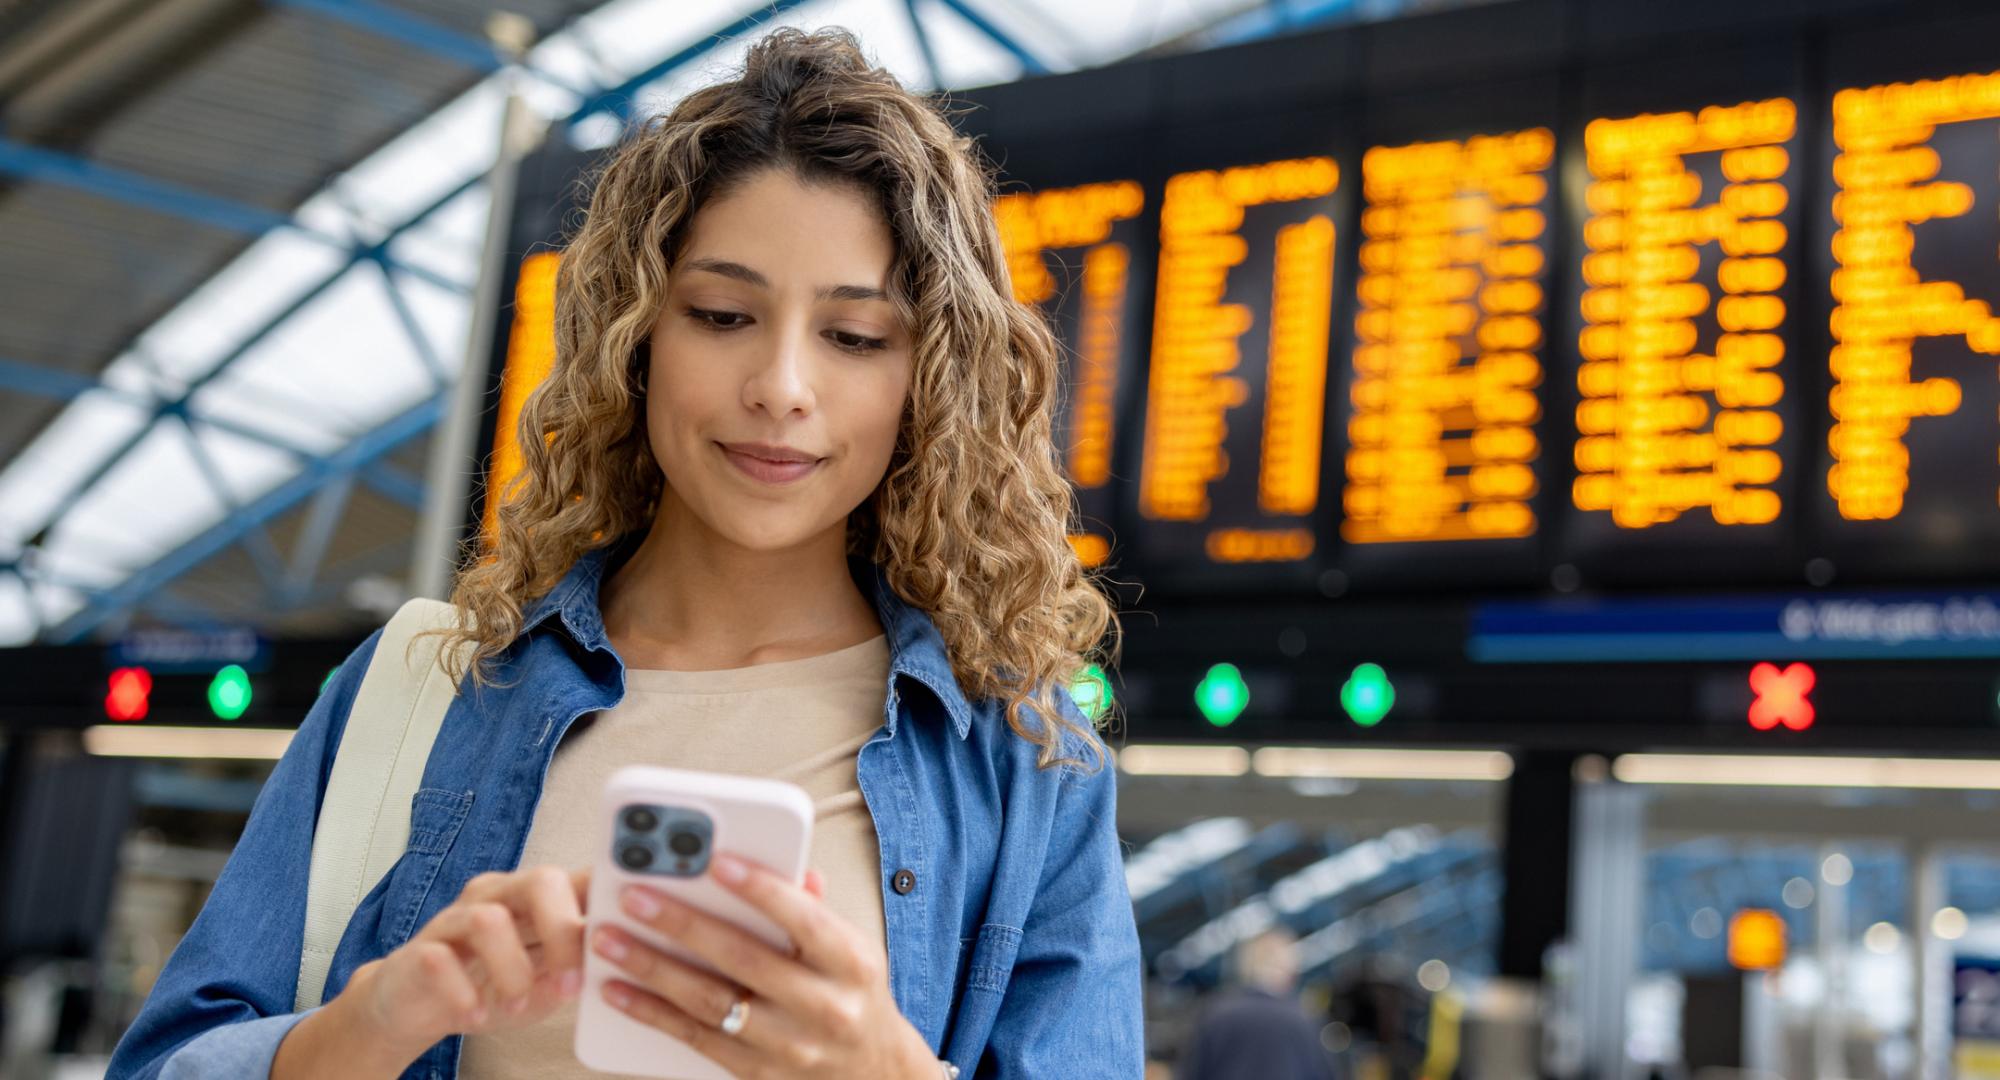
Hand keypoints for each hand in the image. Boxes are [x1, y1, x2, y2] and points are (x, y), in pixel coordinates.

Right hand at [342, 865, 590, 1056]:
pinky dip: (462, 992)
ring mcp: (456, 919)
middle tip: (571, 984)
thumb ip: (577, 968)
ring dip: (512, 971)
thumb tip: (614, 965)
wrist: (417, 1006)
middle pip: (540, 882)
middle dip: (563, 932)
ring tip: (516, 1009)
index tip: (632, 919)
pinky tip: (475, 1014)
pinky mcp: (419, 950)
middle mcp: (498, 896)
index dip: (608, 889)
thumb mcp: (545, 981)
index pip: (579, 877)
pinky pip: (440, 960)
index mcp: (536, 899)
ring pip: (489, 920)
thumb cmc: (491, 988)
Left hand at [592, 854, 938, 1078]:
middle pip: (743, 959)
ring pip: (710, 1002)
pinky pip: (695, 1038)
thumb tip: (786, 866)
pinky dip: (651, 1013)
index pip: (804, 919)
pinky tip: (617, 990)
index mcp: (851, 962)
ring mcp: (788, 1045)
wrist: (871, 1072)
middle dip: (683, 924)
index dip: (761, 888)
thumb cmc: (851, 993)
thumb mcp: (850, 946)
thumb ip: (812, 906)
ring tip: (609, 939)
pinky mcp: (755, 1072)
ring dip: (652, 968)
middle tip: (635, 896)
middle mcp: (823, 1006)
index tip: (716, 860)